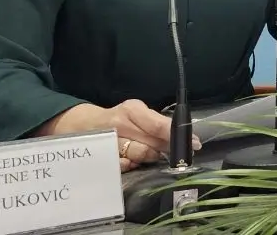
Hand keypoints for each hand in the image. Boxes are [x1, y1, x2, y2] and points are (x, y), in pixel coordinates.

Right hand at [46, 99, 190, 172]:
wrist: (81, 125)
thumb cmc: (116, 119)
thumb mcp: (136, 114)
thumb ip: (157, 124)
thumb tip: (184, 138)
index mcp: (132, 109)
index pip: (159, 124)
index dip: (177, 136)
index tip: (194, 144)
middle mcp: (120, 124)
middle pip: (152, 143)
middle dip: (167, 150)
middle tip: (177, 155)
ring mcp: (110, 141)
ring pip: (140, 155)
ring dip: (149, 157)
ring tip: (149, 154)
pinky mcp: (102, 156)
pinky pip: (124, 166)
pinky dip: (131, 165)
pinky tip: (131, 160)